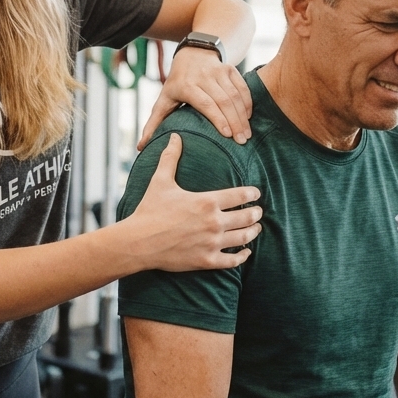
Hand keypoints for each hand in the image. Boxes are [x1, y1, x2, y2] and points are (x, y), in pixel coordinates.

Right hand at [125, 133, 261, 271]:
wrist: (139, 242)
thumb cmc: (150, 210)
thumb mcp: (160, 181)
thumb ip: (170, 158)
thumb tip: (174, 136)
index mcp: (207, 201)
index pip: (240, 195)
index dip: (252, 194)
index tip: (256, 193)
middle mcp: (214, 222)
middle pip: (247, 217)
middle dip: (256, 213)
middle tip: (258, 212)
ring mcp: (212, 242)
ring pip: (243, 237)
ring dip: (253, 232)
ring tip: (256, 228)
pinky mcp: (207, 260)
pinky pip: (233, 260)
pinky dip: (242, 256)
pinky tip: (245, 252)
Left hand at [138, 47, 252, 150]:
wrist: (192, 53)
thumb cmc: (177, 83)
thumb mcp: (163, 100)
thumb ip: (153, 123)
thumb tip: (141, 147)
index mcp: (186, 86)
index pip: (206, 104)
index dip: (218, 119)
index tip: (227, 135)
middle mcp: (204, 77)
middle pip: (223, 101)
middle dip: (235, 122)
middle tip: (241, 141)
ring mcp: (218, 71)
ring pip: (234, 95)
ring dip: (243, 115)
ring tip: (246, 134)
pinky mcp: (229, 69)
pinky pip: (242, 87)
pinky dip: (247, 102)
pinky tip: (248, 117)